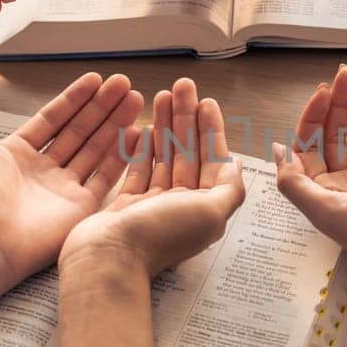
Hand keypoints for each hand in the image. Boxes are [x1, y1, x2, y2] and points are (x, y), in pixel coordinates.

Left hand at [0, 68, 145, 279]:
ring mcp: (64, 189)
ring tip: (135, 98)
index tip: (95, 79)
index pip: (53, 119)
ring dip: (115, 123)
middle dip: (102, 106)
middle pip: (80, 130)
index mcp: (18, 153)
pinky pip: (107, 177)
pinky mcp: (81, 208)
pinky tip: (136, 134)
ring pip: (96, 149)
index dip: (74, 98)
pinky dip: (122, 156)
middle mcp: (44, 170)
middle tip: (123, 83)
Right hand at [64, 78, 245, 273]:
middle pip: (188, 153)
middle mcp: (181, 206)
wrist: (109, 259)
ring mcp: (152, 205)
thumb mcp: (210, 212)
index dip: (211, 130)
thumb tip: (237, 165)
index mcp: (205, 208)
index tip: (207, 102)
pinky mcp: (126, 206)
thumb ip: (229, 188)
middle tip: (183, 87)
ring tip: (161, 95)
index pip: (213, 160)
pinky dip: (142, 149)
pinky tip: (143, 128)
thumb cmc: (159, 236)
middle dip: (187, 119)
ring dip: (165, 126)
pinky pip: (137, 171)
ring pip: (163, 158)